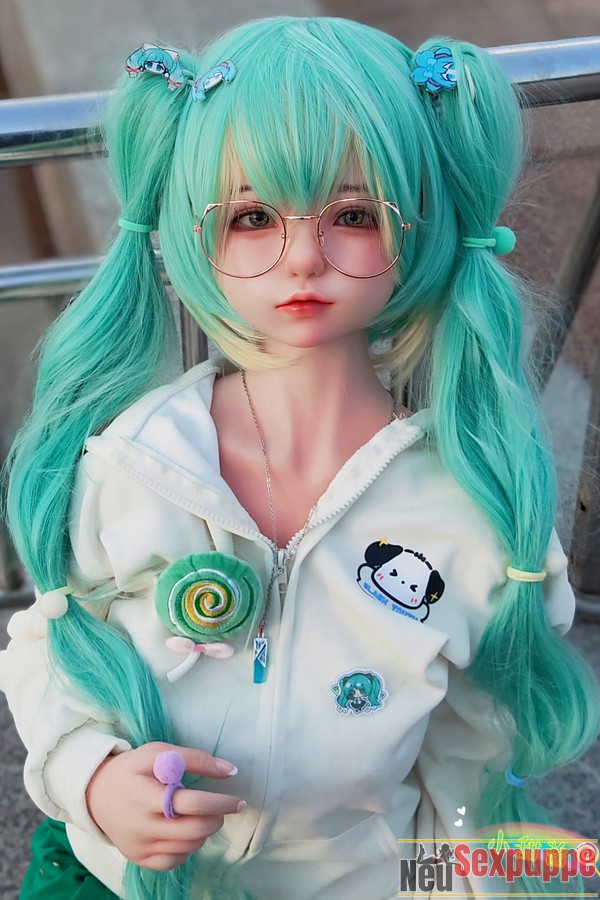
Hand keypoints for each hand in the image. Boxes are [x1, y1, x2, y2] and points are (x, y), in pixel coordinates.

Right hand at [86, 741, 243, 870]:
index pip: (192, 803)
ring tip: (203, 816)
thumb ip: (194, 758)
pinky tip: (186, 831)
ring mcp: (140, 846)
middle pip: (193, 830)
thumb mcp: (158, 753)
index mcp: (145, 796)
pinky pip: (174, 861)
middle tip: (223, 809)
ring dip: (205, 832)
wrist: (95, 794)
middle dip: (217, 819)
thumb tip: (230, 770)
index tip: (237, 800)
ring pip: (188, 847)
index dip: (221, 802)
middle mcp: (141, 826)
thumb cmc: (131, 770)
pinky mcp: (139, 858)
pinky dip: (188, 848)